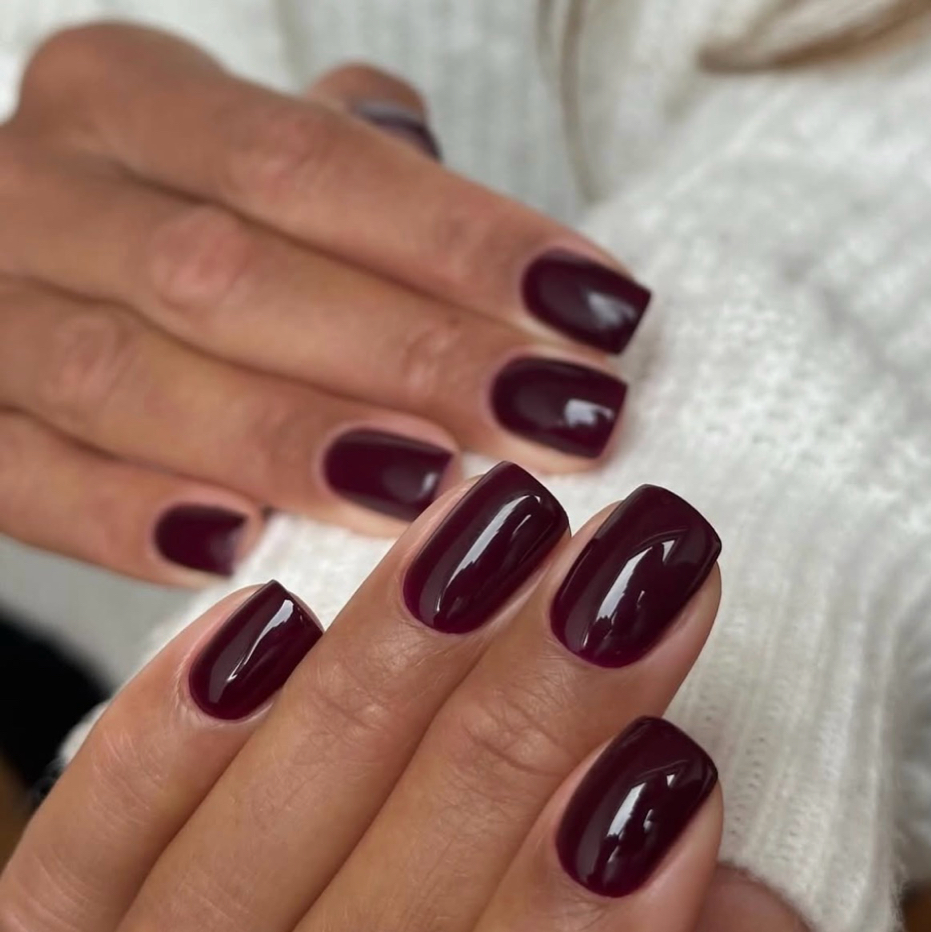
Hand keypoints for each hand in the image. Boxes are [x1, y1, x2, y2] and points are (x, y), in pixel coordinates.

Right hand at [0, 23, 647, 583]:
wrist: (15, 283)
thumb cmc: (176, 229)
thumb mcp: (252, 177)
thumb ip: (366, 198)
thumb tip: (547, 279)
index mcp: (126, 99)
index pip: (310, 161)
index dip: (459, 240)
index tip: (596, 312)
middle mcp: (36, 190)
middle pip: (232, 270)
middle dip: (408, 351)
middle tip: (555, 420)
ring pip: (132, 378)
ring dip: (290, 442)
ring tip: (431, 491)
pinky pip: (24, 478)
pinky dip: (125, 520)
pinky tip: (238, 556)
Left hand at [0, 466, 831, 931]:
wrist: (474, 853)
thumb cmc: (612, 887)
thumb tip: (658, 809)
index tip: (668, 759)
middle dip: (499, 750)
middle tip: (597, 573)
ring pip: (203, 926)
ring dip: (359, 706)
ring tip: (472, 539)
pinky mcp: (115, 910)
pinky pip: (73, 882)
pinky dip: (160, 753)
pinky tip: (267, 617)